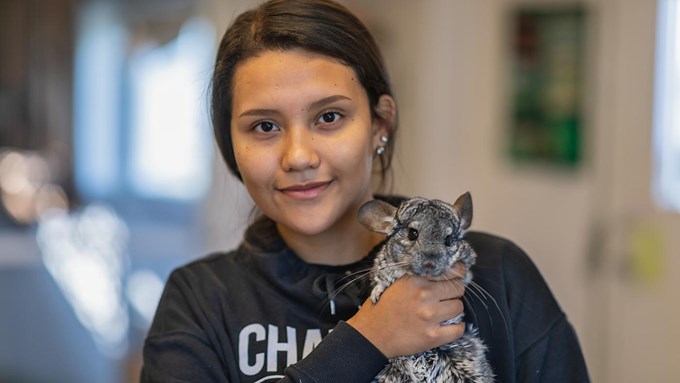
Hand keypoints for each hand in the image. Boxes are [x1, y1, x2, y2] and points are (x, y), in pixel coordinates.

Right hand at [347, 263, 466, 357]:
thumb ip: (417, 275)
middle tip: (445, 296)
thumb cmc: (382, 308)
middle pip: (458, 288)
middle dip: (453, 292)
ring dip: (453, 309)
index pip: (450, 271)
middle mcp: (425, 295)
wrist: (371, 335)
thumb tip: (442, 270)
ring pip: (459, 307)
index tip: (459, 274)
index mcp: (415, 280)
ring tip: (441, 312)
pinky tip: (448, 326)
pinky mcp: (433, 336)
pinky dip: (456, 327)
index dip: (457, 273)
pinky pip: (459, 329)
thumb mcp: (396, 283)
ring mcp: (430, 316)